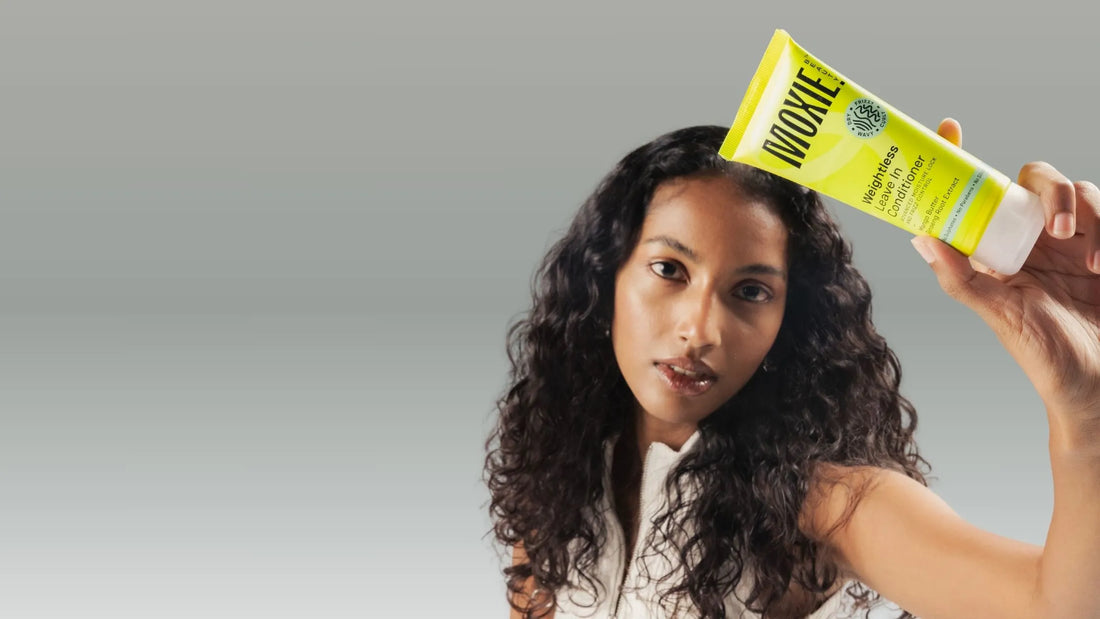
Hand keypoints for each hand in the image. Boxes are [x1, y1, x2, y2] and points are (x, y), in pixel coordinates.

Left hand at [910, 118, 1099, 426]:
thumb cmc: (1046, 356)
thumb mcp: (1000, 316)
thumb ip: (961, 279)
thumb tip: (921, 236)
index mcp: (1001, 248)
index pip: (979, 192)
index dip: (961, 157)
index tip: (949, 127)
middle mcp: (1037, 238)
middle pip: (1038, 179)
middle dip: (1050, 192)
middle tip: (1056, 232)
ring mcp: (1079, 241)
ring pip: (1082, 191)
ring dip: (1087, 215)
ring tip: (1091, 265)